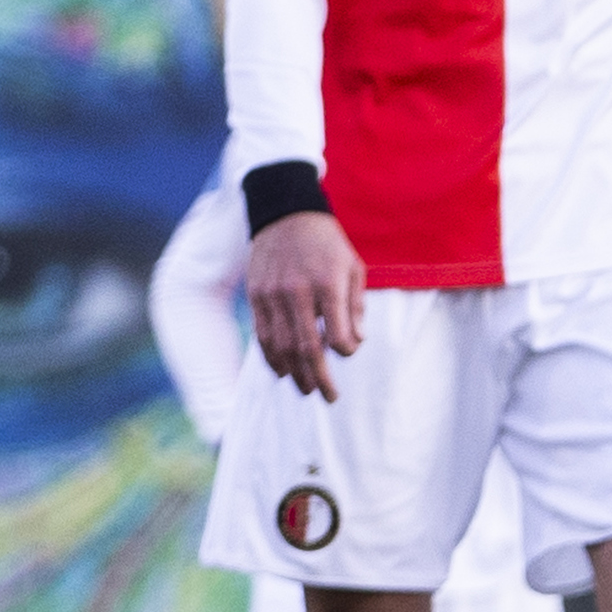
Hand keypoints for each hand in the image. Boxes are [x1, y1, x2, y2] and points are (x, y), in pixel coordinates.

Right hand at [247, 213, 363, 402]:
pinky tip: (281, 371)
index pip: (336, 332)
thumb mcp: (353, 267)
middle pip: (307, 346)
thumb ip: (355, 305)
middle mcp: (298, 292)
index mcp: (328, 284)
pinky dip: (271, 357)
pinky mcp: (256, 296)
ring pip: (281, 346)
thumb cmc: (327, 244)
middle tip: (328, 397)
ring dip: (294, 373)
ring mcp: (272, 295)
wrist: (286, 215)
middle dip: (318, 376)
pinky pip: (262, 335)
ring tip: (306, 389)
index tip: (348, 353)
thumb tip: (356, 342)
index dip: (345, 350)